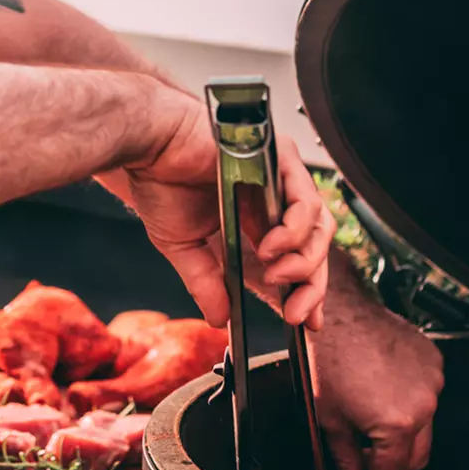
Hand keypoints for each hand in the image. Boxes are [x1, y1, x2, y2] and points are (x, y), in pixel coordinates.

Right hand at [115, 92, 331, 329]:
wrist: (148, 149)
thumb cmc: (161, 182)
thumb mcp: (184, 247)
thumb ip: (205, 282)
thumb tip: (218, 318)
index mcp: (255, 218)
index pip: (298, 256)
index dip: (308, 289)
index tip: (307, 319)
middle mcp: (273, 198)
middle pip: (316, 245)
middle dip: (311, 285)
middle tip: (296, 311)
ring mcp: (279, 179)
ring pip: (319, 225)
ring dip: (304, 259)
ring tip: (277, 275)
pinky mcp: (279, 160)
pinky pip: (306, 200)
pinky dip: (296, 229)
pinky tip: (273, 247)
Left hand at [309, 263, 444, 469]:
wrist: (338, 315)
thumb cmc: (328, 360)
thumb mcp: (329, 419)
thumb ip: (344, 458)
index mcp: (399, 423)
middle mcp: (424, 404)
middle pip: (417, 455)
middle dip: (392, 467)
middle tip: (367, 467)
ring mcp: (433, 381)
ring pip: (425, 426)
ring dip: (403, 435)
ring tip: (372, 428)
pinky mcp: (434, 362)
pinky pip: (428, 395)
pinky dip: (411, 404)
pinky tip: (385, 398)